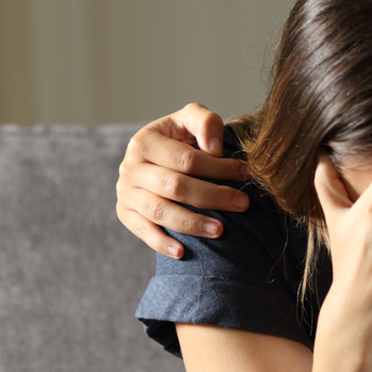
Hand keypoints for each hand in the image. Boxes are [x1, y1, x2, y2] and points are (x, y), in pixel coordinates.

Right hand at [116, 103, 250, 257]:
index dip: (219, 168)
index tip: (246, 174)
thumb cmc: (181, 137)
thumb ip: (205, 122)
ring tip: (220, 230)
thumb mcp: (190, 119)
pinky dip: (162, 243)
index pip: (186, 159)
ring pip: (160, 211)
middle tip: (243, 204)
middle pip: (176, 186)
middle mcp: (130, 167)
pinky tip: (183, 252)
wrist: (155, 156)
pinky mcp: (125, 214)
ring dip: (192, 223)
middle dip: (213, 196)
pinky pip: (143, 232)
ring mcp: (125, 193)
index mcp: (145, 141)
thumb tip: (214, 149)